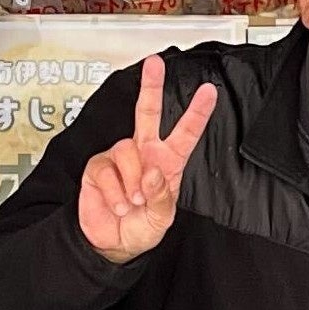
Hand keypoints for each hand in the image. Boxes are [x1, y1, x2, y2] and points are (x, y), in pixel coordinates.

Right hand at [75, 54, 219, 264]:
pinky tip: (118, 204)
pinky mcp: (98, 167)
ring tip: (133, 203)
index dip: (198, 113)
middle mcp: (144, 153)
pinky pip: (107, 169)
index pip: (185, 133)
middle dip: (150, 87)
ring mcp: (120, 158)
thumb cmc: (141, 229)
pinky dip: (114, 191)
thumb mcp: (162, 219)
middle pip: (146, 113)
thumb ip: (162, 196)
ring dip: (132, 182)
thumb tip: (152, 173)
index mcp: (167, 162)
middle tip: (154, 64)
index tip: (209, 92)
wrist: (112, 245)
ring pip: (128, 151)